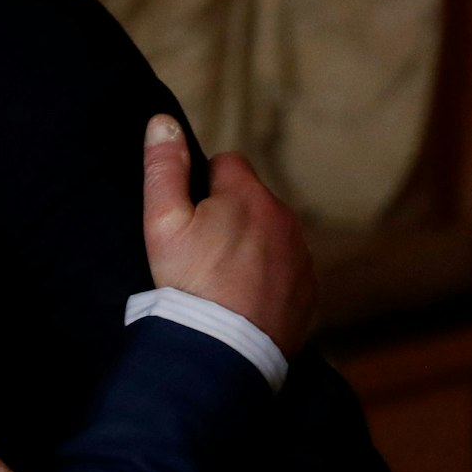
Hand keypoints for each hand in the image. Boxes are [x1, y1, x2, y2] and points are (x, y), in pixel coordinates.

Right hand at [141, 115, 315, 355]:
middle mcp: (284, 219)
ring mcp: (301, 257)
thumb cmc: (189, 284)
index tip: (190, 218)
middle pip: (252, 200)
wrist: (224, 351)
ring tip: (221, 280)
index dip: (203, 186)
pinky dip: (268, 278)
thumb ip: (163, 167)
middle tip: (201, 253)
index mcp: (248, 196)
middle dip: (230, 216)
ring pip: (271, 234)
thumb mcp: (162, 222)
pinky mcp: (309, 291)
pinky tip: (242, 300)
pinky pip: (286, 269)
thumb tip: (163, 120)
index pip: (227, 164)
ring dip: (251, 246)